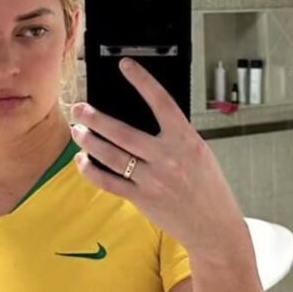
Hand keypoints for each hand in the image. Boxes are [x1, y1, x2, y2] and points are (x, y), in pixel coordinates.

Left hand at [70, 59, 244, 257]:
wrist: (214, 226)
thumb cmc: (207, 187)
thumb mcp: (198, 153)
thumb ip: (174, 136)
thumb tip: (140, 119)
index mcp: (186, 140)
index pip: (161, 102)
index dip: (142, 81)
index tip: (125, 65)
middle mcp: (168, 157)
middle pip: (122, 132)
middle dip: (95, 118)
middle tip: (79, 108)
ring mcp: (153, 179)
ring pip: (110, 155)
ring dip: (88, 141)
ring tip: (78, 130)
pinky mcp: (142, 199)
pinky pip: (108, 181)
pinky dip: (90, 170)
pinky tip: (82, 161)